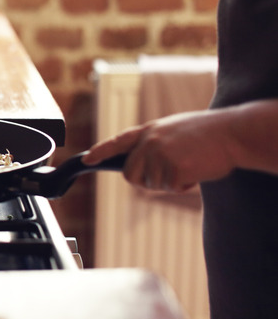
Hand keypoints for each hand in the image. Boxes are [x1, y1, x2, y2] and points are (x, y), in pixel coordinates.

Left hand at [82, 110, 237, 192]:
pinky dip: (185, 185)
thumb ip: (153, 144)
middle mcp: (149, 142)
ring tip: (189, 163)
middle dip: (146, 181)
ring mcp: (160, 155)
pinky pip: (172, 188)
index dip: (100, 152)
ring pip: (153, 185)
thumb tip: (138, 165)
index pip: (117, 142)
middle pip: (131, 175)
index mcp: (149, 130)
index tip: (86, 160)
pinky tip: (196, 170)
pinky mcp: (173, 168)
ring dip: (171, 182)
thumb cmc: (206, 133)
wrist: (232, 133)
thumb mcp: (173, 130)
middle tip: (169, 173)